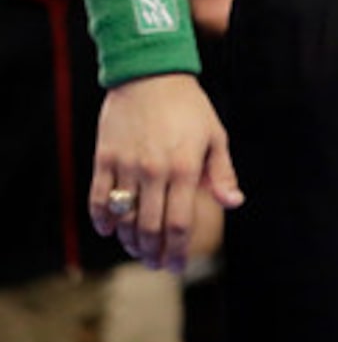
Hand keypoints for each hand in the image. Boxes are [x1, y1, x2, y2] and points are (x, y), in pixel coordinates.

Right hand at [92, 73, 242, 271]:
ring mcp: (127, 166)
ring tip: (138, 250)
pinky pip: (98, 199)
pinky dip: (102, 220)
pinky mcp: (105, 159)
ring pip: (124, 218)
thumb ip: (222, 173)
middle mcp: (155, 171)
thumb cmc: (189, 107)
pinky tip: (109, 230)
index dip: (176, 251)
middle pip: (150, 228)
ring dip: (129, 241)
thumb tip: (234, 203)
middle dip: (153, 253)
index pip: (179, 224)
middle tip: (156, 264)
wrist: (151, 75)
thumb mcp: (215, 136)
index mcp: (185, 168)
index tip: (176, 267)